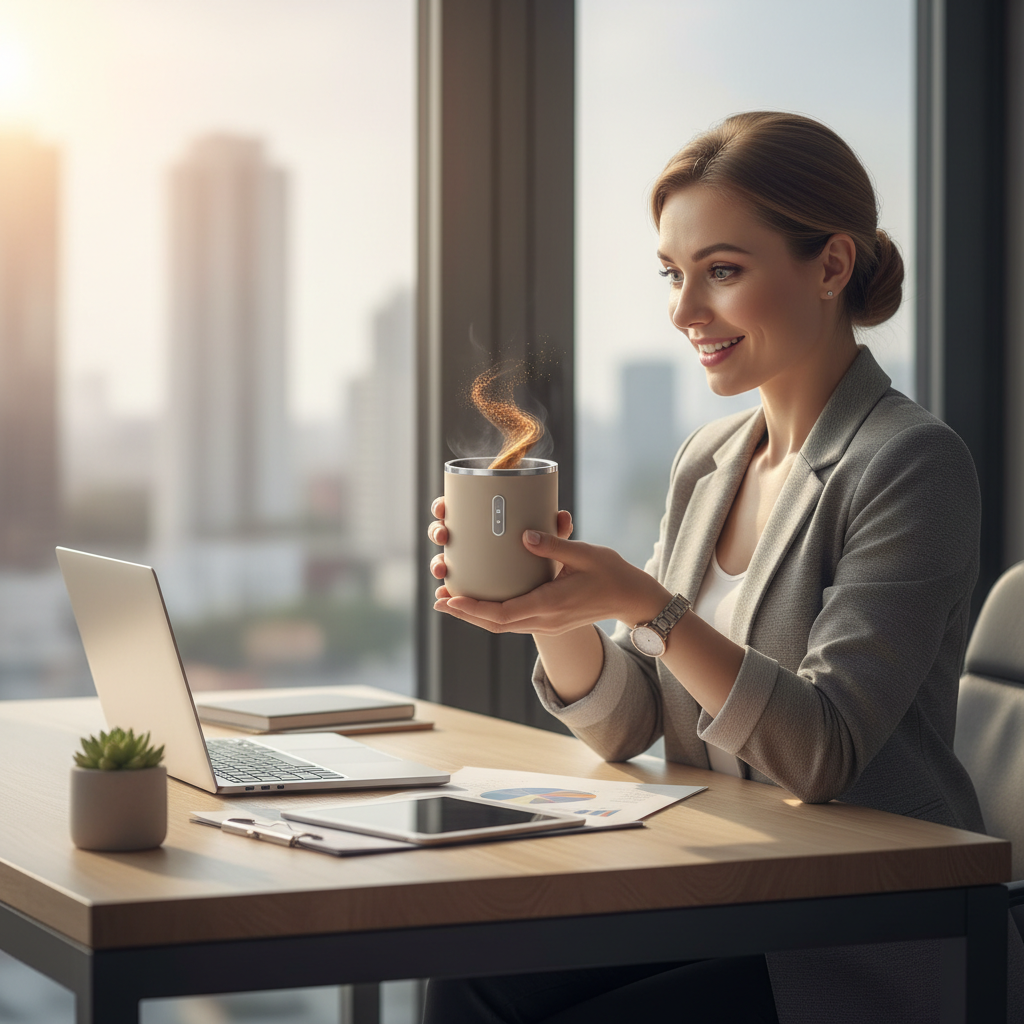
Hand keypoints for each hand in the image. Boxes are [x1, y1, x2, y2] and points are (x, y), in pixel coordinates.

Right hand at [426, 497, 573, 582]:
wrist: (557, 585)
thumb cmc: (550, 559)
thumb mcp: (557, 547)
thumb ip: (557, 533)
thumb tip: (563, 517)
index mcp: (487, 520)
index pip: (459, 507)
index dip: (444, 505)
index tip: (443, 507)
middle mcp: (474, 539)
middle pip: (446, 531)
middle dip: (437, 532)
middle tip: (443, 534)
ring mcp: (471, 562)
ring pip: (446, 559)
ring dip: (437, 563)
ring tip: (442, 568)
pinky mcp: (474, 583)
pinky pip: (455, 584)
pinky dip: (447, 589)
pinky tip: (442, 593)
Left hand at [433, 526, 670, 636]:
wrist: (632, 599)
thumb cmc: (611, 573)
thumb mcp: (584, 554)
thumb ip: (554, 545)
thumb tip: (524, 535)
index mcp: (550, 605)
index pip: (503, 613)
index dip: (473, 609)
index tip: (451, 599)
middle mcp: (545, 620)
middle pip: (495, 625)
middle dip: (465, 614)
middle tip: (439, 600)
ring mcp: (547, 624)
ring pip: (502, 626)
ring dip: (475, 616)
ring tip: (451, 602)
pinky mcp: (549, 621)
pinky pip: (514, 622)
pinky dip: (492, 615)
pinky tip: (481, 603)